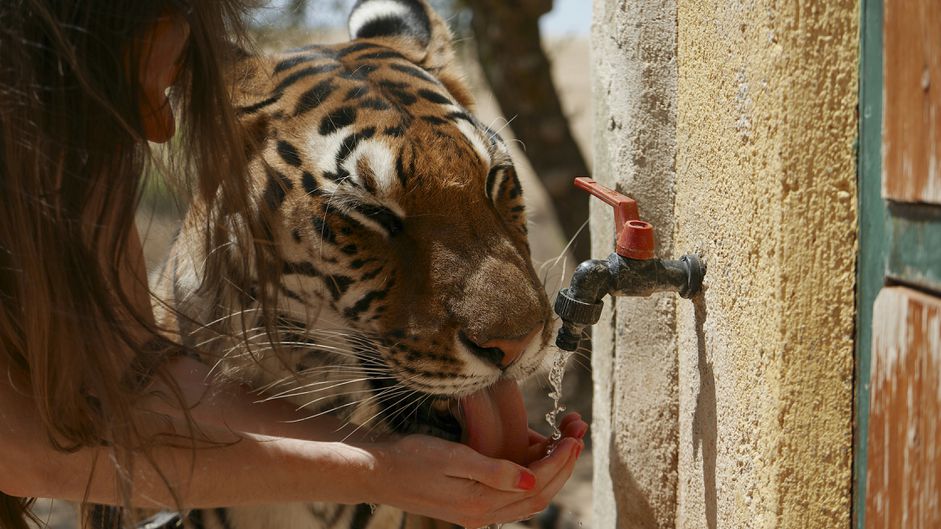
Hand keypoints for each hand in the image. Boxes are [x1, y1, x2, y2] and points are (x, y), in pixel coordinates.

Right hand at [362, 419, 586, 527]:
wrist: (375, 471)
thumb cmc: (410, 458)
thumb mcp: (453, 458)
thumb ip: (494, 471)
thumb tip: (532, 479)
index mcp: (481, 503)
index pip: (537, 485)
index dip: (560, 462)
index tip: (574, 436)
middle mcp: (483, 513)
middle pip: (539, 494)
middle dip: (563, 464)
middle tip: (577, 434)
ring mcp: (476, 511)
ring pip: (528, 496)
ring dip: (550, 470)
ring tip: (563, 440)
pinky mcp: (469, 503)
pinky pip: (512, 494)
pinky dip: (530, 474)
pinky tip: (534, 453)